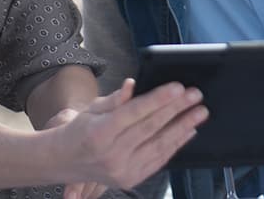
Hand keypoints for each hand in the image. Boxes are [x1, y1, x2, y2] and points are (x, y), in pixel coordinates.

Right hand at [46, 79, 207, 190]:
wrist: (64, 162)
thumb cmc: (79, 131)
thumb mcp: (91, 110)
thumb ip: (115, 99)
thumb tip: (132, 84)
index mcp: (99, 133)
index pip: (135, 113)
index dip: (158, 99)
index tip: (178, 87)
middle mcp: (111, 154)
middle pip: (151, 127)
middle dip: (176, 109)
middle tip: (195, 95)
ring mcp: (122, 170)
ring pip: (159, 145)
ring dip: (183, 127)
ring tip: (199, 112)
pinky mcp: (130, 179)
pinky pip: (158, 160)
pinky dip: (175, 145)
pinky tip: (188, 131)